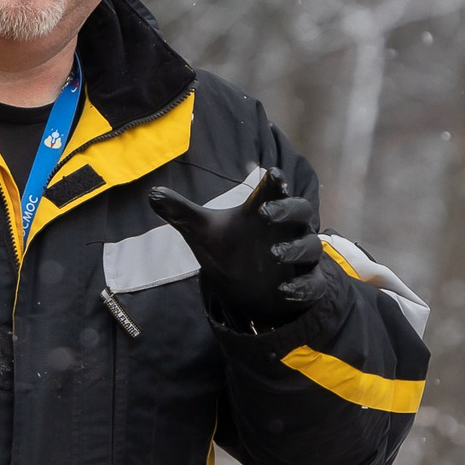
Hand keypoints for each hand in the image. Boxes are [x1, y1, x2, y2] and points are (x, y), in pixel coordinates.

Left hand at [147, 167, 327, 327]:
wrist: (246, 288)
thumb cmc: (229, 248)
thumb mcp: (203, 231)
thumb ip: (181, 212)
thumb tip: (152, 194)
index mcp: (267, 210)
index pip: (276, 190)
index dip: (275, 183)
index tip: (271, 174)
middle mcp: (288, 230)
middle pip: (302, 211)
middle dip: (288, 210)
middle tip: (267, 213)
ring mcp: (300, 257)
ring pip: (311, 246)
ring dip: (296, 248)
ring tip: (275, 254)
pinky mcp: (306, 284)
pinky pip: (312, 284)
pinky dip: (302, 286)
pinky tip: (285, 290)